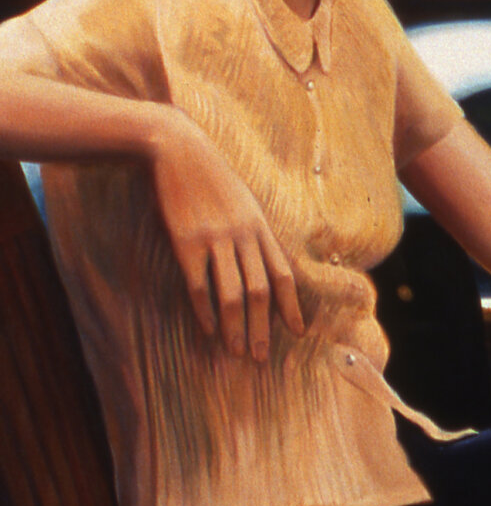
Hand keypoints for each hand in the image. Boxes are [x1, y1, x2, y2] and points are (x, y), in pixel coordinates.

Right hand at [149, 116, 303, 360]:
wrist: (177, 148)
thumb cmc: (211, 177)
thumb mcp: (243, 201)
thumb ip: (255, 232)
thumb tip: (266, 263)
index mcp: (261, 227)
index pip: (284, 275)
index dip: (291, 306)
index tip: (297, 332)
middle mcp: (244, 236)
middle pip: (260, 292)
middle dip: (262, 328)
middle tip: (262, 357)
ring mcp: (215, 239)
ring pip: (231, 294)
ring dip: (235, 327)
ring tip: (236, 351)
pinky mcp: (186, 241)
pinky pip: (198, 284)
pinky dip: (204, 310)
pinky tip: (207, 329)